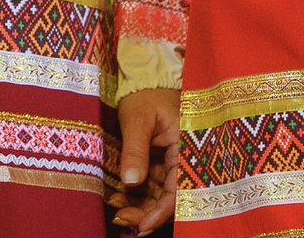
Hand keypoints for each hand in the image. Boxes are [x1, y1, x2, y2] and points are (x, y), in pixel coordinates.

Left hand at [110, 86, 180, 232]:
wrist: (144, 80)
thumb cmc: (145, 95)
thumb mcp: (138, 119)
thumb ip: (136, 150)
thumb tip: (131, 182)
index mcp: (187, 149)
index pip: (180, 190)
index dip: (162, 211)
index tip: (144, 226)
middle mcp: (183, 160)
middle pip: (169, 197)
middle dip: (146, 212)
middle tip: (121, 218)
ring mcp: (171, 162)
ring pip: (159, 193)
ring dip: (140, 205)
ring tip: (116, 209)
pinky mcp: (160, 161)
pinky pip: (151, 184)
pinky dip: (137, 192)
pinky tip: (119, 196)